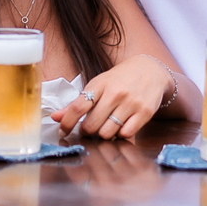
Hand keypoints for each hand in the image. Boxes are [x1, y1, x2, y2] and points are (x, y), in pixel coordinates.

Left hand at [53, 54, 171, 139]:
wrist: (151, 70)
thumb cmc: (119, 79)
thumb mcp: (98, 85)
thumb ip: (77, 103)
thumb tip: (55, 117)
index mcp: (100, 84)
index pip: (78, 107)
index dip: (67, 123)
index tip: (63, 131)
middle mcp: (115, 93)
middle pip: (91, 125)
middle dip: (87, 131)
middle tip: (90, 127)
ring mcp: (130, 103)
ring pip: (107, 133)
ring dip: (104, 134)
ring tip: (106, 125)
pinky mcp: (144, 112)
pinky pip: (126, 134)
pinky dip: (120, 134)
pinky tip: (121, 126)